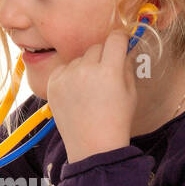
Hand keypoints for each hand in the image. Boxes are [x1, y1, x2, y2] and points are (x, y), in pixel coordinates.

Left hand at [46, 28, 135, 162]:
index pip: (115, 38)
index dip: (121, 40)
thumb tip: (123, 49)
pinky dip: (70, 76)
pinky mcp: (53, 84)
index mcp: (109, 71)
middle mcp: (85, 70)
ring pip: (79, 58)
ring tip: (89, 90)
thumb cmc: (116, 121)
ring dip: (86, 67)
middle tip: (106, 75)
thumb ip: (126, 66)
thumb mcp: (131, 92)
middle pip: (97, 47)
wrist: (93, 147)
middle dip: (104, 56)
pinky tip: (77, 93)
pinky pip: (64, 69)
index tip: (122, 44)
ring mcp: (67, 76)